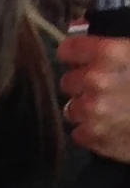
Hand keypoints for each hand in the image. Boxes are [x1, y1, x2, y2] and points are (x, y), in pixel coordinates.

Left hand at [60, 30, 129, 164]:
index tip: (79, 59)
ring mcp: (92, 112)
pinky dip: (91, 131)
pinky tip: (111, 128)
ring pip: (71, 109)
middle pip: (68, 81)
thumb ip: (120, 51)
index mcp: (109, 54)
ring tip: (109, 110)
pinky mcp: (94, 138)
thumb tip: (99, 52)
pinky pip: (79, 133)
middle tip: (104, 88)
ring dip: (86, 109)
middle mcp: (95, 81)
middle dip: (83, 84)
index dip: (74, 54)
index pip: (69, 49)